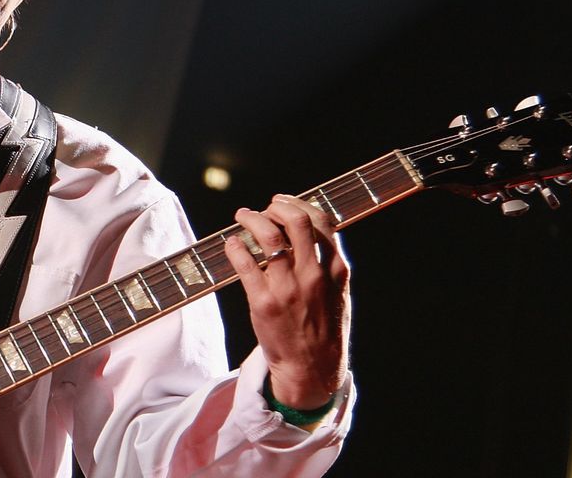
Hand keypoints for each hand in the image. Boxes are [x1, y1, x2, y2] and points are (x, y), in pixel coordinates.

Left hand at [223, 194, 350, 411]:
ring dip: (251, 218)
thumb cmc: (324, 330)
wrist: (312, 369)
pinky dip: (235, 246)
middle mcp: (313, 275)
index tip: (283, 202)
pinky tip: (232, 243)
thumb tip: (311, 232)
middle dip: (276, 207)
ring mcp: (288, 288)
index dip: (299, 204)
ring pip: (269, 236)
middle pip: (296, 221)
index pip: (321, 222)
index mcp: (336, 270)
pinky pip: (245, 263)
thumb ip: (329, 263)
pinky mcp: (263, 302)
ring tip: (242, 216)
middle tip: (264, 208)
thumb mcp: (339, 294)